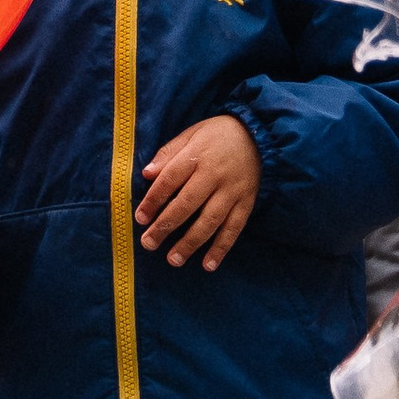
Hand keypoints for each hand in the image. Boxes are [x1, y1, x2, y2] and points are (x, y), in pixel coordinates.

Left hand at [137, 113, 260, 269]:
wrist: (258, 135)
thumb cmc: (217, 135)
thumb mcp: (191, 134)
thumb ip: (169, 153)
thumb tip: (147, 174)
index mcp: (196, 155)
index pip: (170, 179)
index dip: (153, 200)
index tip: (140, 218)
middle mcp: (214, 174)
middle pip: (186, 204)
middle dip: (166, 226)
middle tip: (149, 244)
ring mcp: (232, 190)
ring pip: (210, 220)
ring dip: (191, 243)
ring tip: (174, 260)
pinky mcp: (246, 202)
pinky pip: (234, 228)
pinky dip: (222, 248)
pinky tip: (208, 265)